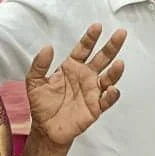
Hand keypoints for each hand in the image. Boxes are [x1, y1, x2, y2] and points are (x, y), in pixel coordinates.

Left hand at [27, 24, 125, 147]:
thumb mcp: (34, 82)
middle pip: (102, 58)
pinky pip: (106, 100)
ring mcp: (92, 91)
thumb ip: (39, 64)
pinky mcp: (95, 107)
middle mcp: (85, 76)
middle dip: (111, 46)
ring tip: (119, 63)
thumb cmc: (41, 104)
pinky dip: (111, 95)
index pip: (84, 48)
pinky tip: (112, 89)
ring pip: (108, 77)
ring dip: (115, 71)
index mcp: (71, 67)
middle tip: (121, 33)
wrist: (45, 128)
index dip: (90, 38)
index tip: (97, 26)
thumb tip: (47, 47)